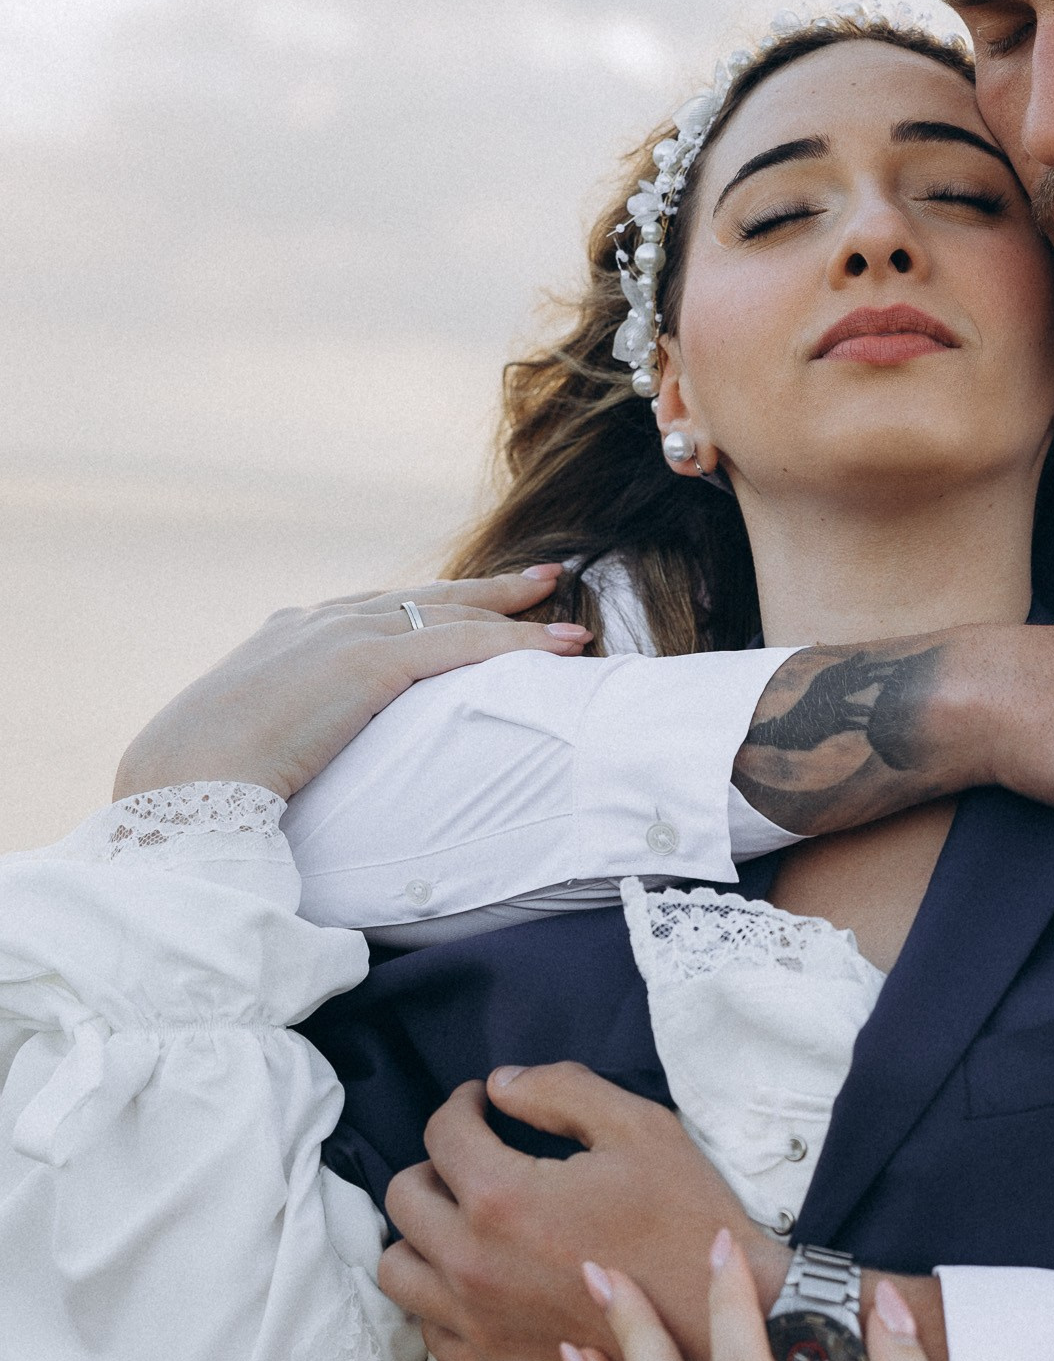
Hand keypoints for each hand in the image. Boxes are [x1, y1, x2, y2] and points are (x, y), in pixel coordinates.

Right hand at [112, 566, 591, 801]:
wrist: (182, 780)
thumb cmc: (199, 781)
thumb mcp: (241, 742)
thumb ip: (275, 733)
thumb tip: (285, 764)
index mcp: (288, 633)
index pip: (375, 608)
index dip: (430, 605)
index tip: (467, 603)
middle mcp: (321, 621)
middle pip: (424, 595)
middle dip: (487, 589)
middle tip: (540, 579)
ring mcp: (345, 635)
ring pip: (451, 613)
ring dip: (515, 613)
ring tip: (566, 610)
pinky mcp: (370, 663)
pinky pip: (463, 644)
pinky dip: (519, 641)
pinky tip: (560, 646)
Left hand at [379, 1064, 792, 1360]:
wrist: (730, 1330)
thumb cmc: (688, 1222)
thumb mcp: (641, 1128)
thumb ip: (561, 1090)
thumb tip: (500, 1086)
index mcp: (501, 1200)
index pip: (442, 1134)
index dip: (461, 1106)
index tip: (481, 1105)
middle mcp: (471, 1267)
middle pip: (404, 1200)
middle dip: (435, 1165)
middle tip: (474, 1160)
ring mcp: (479, 1331)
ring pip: (401, 1274)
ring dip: (425, 1238)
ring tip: (465, 1226)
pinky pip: (435, 1338)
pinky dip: (445, 1303)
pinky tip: (486, 1287)